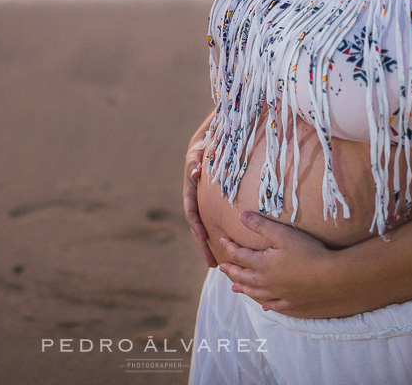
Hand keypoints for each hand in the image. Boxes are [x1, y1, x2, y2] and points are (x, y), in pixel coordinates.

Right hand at [183, 139, 216, 267]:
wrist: (203, 147)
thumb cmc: (201, 150)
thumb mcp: (197, 153)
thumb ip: (194, 162)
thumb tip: (193, 173)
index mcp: (190, 192)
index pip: (191, 212)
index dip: (197, 226)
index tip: (204, 237)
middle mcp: (193, 202)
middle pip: (196, 228)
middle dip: (202, 245)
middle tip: (211, 263)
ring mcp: (201, 206)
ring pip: (202, 230)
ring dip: (206, 247)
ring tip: (214, 264)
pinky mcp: (208, 207)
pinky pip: (210, 224)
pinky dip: (213, 238)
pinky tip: (222, 250)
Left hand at [217, 211, 339, 316]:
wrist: (331, 277)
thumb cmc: (308, 252)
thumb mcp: (283, 234)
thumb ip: (261, 225)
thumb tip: (241, 216)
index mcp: (263, 265)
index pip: (239, 256)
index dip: (229, 247)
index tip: (222, 240)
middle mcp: (266, 282)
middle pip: (243, 277)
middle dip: (231, 270)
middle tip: (222, 267)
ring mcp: (279, 294)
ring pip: (255, 293)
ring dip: (243, 289)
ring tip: (235, 288)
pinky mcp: (291, 302)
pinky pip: (275, 305)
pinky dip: (266, 304)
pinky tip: (264, 306)